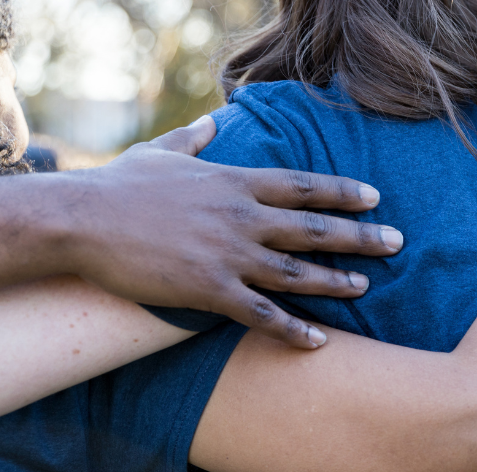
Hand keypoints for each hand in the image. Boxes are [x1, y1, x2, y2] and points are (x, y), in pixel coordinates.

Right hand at [59, 116, 403, 347]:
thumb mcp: (159, 154)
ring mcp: (228, 255)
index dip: (343, 192)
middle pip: (314, 229)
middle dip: (360, 237)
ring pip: (297, 273)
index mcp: (234, 182)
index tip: (376, 198)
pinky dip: (293, 330)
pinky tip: (318, 342)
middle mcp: (241, 218)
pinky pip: (261, 315)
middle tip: (397, 244)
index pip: (303, 186)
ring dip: (336, 282)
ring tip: (366, 288)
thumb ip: (192, 141)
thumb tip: (209, 125)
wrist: (79, 221)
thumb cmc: (117, 187)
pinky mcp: (209, 290)